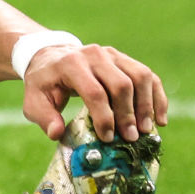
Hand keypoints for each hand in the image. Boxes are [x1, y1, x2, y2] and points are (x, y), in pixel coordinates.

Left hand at [22, 44, 168, 142]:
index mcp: (71, 64)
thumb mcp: (34, 101)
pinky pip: (149, 76)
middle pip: (120, 84)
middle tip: (130, 138)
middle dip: (127, 114)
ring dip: (146, 106)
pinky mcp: (125, 60)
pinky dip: (158, 97)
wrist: (51, 58)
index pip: (94, 91)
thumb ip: (44, 117)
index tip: (108, 138)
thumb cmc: (44, 84)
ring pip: (140, 77)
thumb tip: (56, 134)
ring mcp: (113, 55)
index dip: (104, 117)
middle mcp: (95, 55)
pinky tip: (160, 119)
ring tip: (146, 130)